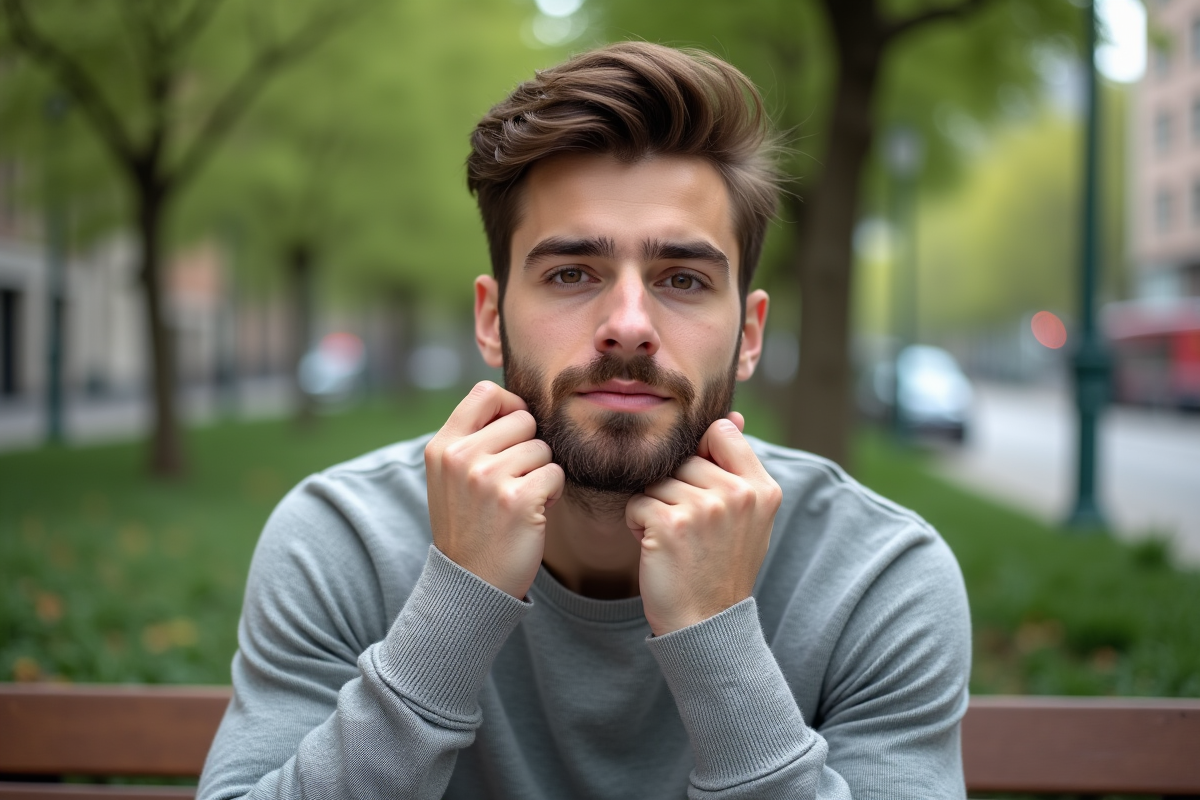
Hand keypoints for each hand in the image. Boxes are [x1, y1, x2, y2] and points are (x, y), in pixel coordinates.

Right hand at [425, 381, 564, 597]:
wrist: (470, 584)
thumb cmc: (470, 525)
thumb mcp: (450, 478)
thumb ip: (473, 439)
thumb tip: (516, 404)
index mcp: (442, 447)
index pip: (485, 392)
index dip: (510, 406)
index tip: (513, 432)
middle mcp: (461, 457)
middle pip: (523, 418)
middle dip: (529, 446)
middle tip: (516, 478)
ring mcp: (488, 478)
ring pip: (543, 448)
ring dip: (542, 472)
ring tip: (520, 498)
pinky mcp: (518, 499)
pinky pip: (556, 473)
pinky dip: (553, 493)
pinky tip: (533, 512)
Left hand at [626, 414, 781, 635]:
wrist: (707, 624)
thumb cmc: (721, 567)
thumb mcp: (747, 518)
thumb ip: (739, 467)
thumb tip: (734, 416)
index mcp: (762, 489)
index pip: (721, 432)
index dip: (701, 454)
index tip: (701, 488)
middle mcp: (738, 494)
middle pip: (683, 458)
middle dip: (674, 488)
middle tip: (689, 530)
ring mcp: (704, 508)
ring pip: (656, 480)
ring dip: (654, 507)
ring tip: (675, 540)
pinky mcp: (670, 524)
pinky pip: (636, 502)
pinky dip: (637, 525)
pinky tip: (658, 549)